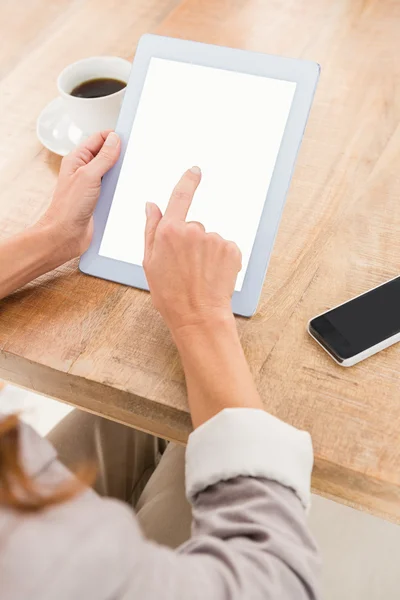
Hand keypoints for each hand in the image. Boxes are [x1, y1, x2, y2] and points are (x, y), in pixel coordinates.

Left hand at [40, 130, 119, 260]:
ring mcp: (93, 186)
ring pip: (113, 173)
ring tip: (132, 174)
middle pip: (107, 155)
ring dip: (122, 175)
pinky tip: (128, 191)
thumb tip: (114, 140)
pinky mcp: (100, 200)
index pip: (99, 138)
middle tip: (134, 157)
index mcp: (77, 159)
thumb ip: (103, 157)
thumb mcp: (88, 176)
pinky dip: (121, 190)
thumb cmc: (68, 208)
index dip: (114, 137)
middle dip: (121, 156)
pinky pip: (114, 190)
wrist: (66, 235)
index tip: (129, 138)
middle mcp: (84, 171)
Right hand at [143, 167, 241, 335]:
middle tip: (184, 267)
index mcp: (170, 231)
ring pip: (209, 240)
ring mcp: (215, 239)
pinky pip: (224, 248)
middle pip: (193, 226)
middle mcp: (194, 230)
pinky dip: (220, 259)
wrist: (198, 316)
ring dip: (205, 253)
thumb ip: (151, 229)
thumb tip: (152, 205)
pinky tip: (212, 275)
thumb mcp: (149, 262)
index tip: (194, 171)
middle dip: (190, 241)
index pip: (180, 196)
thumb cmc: (170, 294)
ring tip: (198, 275)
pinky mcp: (232, 250)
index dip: (188, 180)